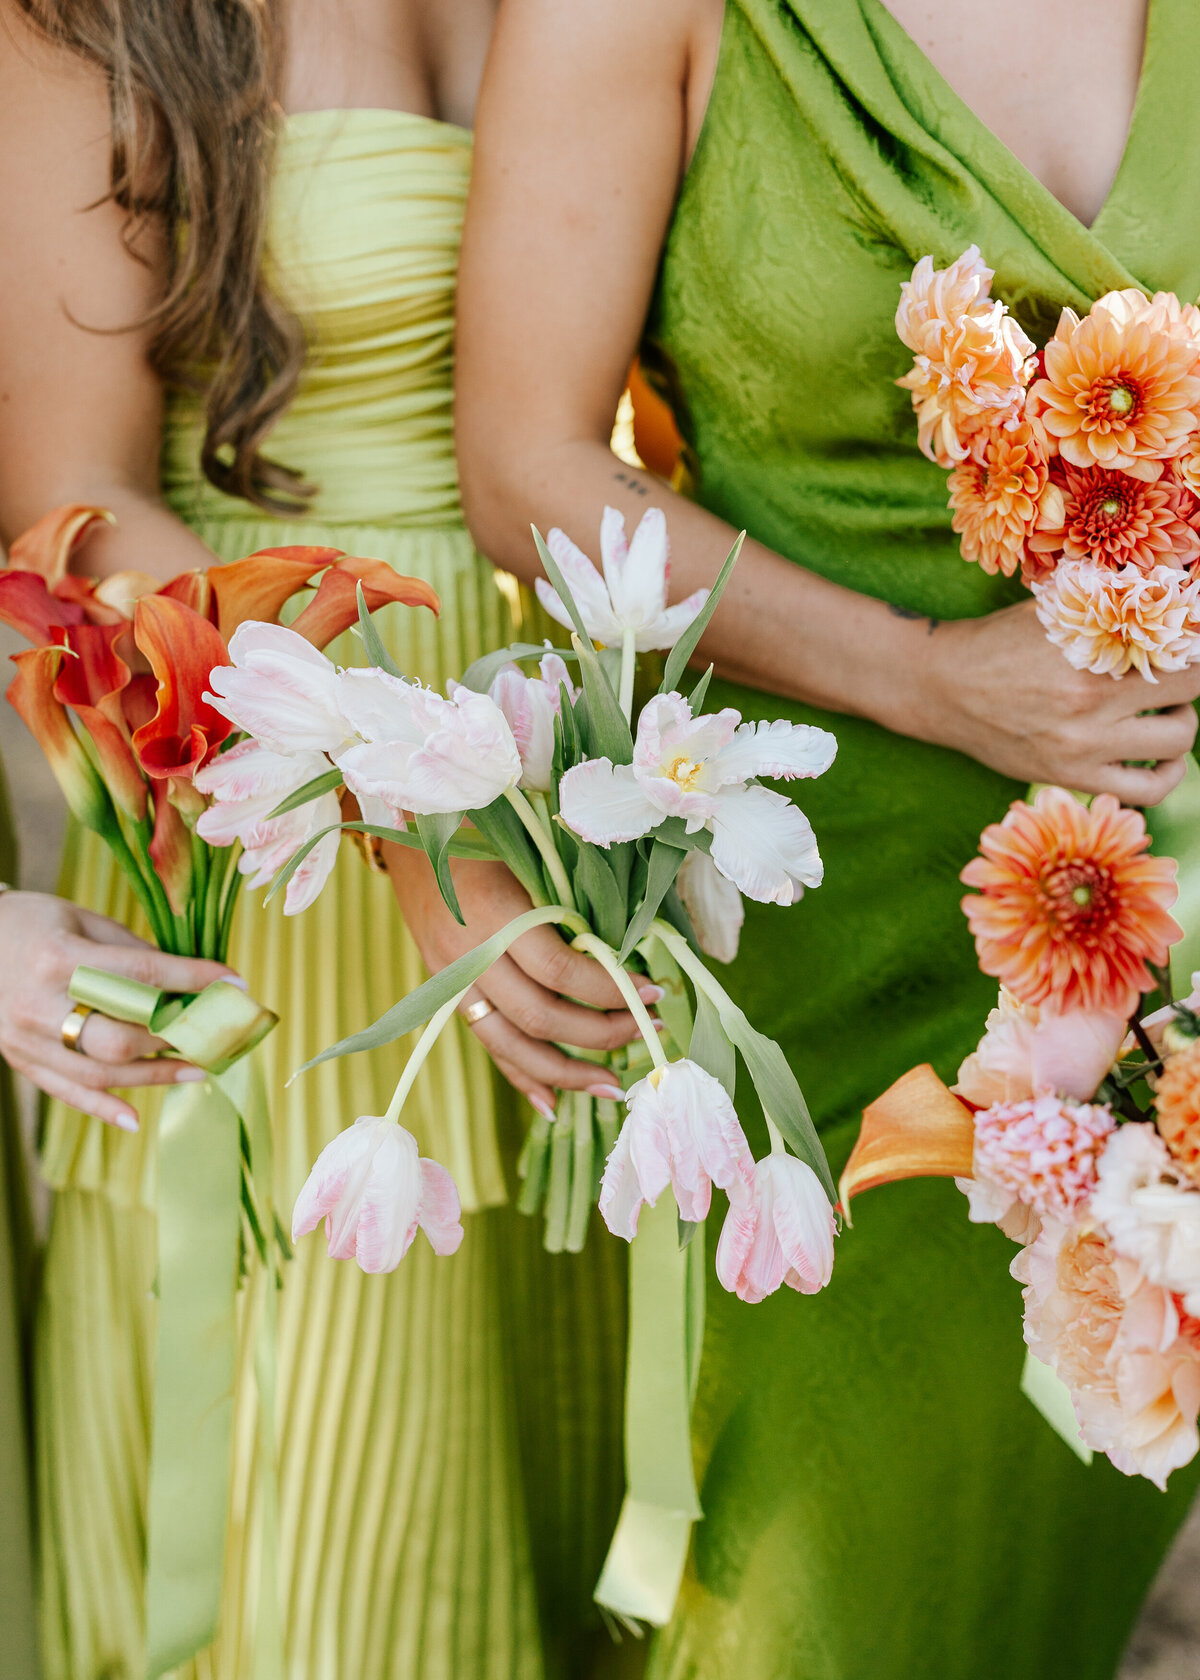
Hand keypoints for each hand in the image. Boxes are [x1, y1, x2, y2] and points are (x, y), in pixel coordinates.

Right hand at [0, 892, 242, 1129]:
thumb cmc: (34, 922)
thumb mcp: (82, 919)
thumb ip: (132, 952)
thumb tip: (188, 983)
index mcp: (58, 957)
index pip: (140, 976)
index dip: (194, 981)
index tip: (236, 983)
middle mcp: (39, 1003)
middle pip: (120, 1036)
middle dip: (178, 1038)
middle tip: (221, 1032)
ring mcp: (25, 1038)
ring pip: (100, 1072)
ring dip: (156, 1076)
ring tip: (201, 1070)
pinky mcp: (19, 1059)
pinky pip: (65, 1092)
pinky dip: (102, 1108)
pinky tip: (136, 1119)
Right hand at [384, 848, 658, 1117]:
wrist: (408, 833)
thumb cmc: (483, 831)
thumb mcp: (530, 855)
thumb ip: (570, 901)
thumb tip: (629, 949)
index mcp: (495, 914)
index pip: (560, 971)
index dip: (610, 989)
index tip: (653, 991)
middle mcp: (469, 955)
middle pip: (540, 1017)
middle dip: (601, 1034)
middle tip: (648, 1033)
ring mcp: (452, 980)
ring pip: (511, 1045)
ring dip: (566, 1073)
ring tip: (612, 1086)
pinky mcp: (445, 993)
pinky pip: (486, 1046)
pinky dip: (520, 1077)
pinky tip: (553, 1104)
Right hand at [908, 598, 1199, 803]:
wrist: (942, 688)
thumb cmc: (1000, 641)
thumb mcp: (1054, 609)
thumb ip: (1110, 603)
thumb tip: (1171, 594)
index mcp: (1090, 652)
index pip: (1181, 650)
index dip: (1194, 645)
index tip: (1188, 642)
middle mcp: (1091, 704)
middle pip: (1189, 694)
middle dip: (1191, 681)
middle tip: (1175, 673)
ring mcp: (1082, 747)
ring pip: (1177, 743)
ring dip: (1182, 722)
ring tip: (1166, 711)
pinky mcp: (1071, 777)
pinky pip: (1146, 791)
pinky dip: (1167, 774)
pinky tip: (1162, 757)